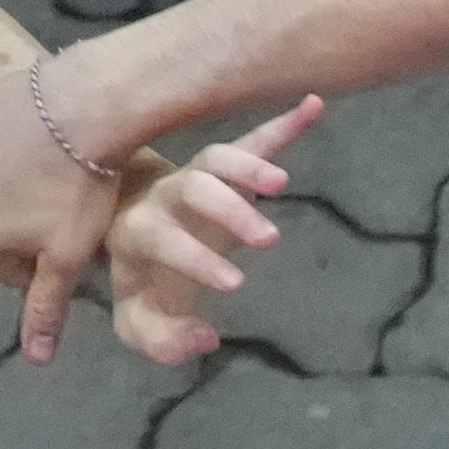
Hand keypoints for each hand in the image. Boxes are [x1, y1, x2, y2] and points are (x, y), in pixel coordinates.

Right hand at [0, 54, 162, 365]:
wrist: (83, 109)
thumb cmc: (81, 190)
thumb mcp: (68, 258)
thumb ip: (45, 308)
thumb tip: (35, 359)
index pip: (6, 265)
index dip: (40, 256)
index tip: (67, 236)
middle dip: (14, 218)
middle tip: (58, 198)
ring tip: (42, 168)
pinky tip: (14, 140)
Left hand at [106, 99, 322, 368]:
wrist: (135, 230)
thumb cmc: (143, 280)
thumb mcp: (140, 321)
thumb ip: (162, 341)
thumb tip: (207, 338)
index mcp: (137, 232)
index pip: (161, 237)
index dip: (194, 257)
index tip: (235, 284)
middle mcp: (164, 195)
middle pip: (193, 188)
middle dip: (229, 210)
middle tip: (268, 240)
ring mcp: (196, 176)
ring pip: (218, 159)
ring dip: (251, 165)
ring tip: (282, 181)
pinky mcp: (225, 170)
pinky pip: (253, 141)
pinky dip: (282, 124)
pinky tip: (313, 107)